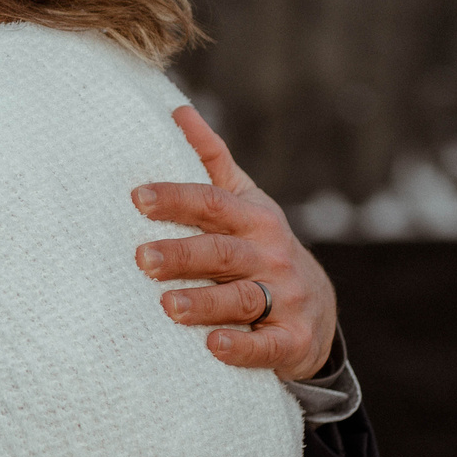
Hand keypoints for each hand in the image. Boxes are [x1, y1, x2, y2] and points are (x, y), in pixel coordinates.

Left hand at [130, 104, 337, 380]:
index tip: (138, 197)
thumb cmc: (262, 249)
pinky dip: (242, 346)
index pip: (211, 204)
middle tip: (142, 258)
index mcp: (253, 219)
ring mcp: (285, 298)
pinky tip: (214, 346)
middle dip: (182, 254)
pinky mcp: (292, 340)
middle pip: (221, 252)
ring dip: (204, 302)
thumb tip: (177, 110)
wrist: (318, 312)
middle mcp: (269, 256)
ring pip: (240, 298)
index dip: (176, 199)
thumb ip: (212, 160)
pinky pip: (267, 345)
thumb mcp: (245, 201)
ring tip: (168, 306)